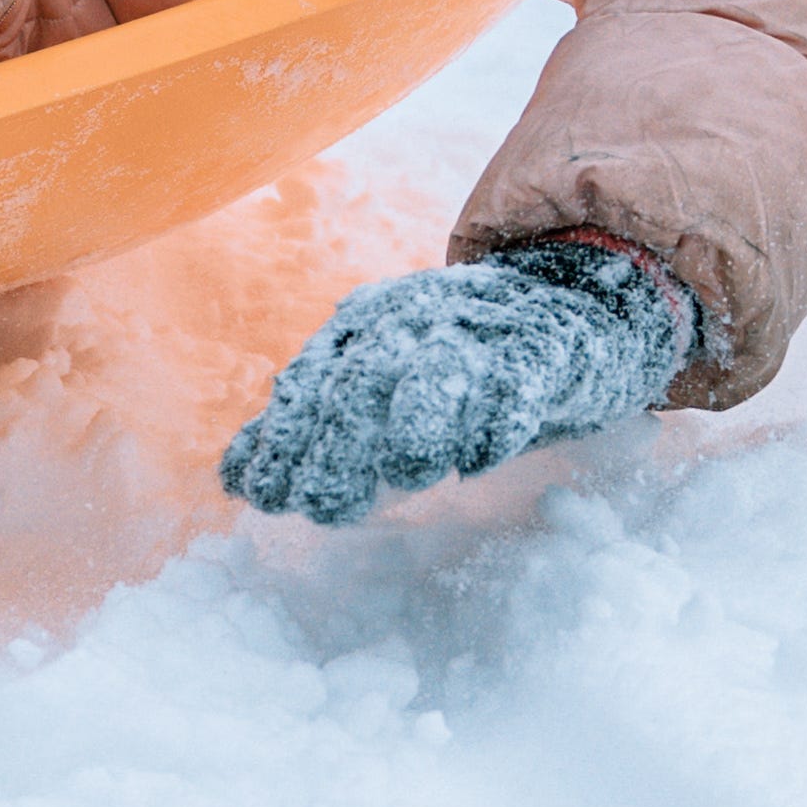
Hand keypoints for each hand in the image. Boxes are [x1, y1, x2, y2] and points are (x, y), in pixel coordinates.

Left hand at [220, 235, 692, 524]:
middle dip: (338, 445)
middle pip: (365, 381)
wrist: (571, 297)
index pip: (312, 383)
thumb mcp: (378, 377)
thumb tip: (234, 479)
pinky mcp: (545, 349)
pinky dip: (496, 422)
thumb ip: (313, 423)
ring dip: (415, 425)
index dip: (285, 440)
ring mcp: (481, 329)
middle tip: (325, 509)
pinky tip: (477, 462)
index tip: (266, 499)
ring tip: (405, 476)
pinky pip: (518, 383)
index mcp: (368, 322)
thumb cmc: (457, 355)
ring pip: (438, 371)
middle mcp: (417, 316)